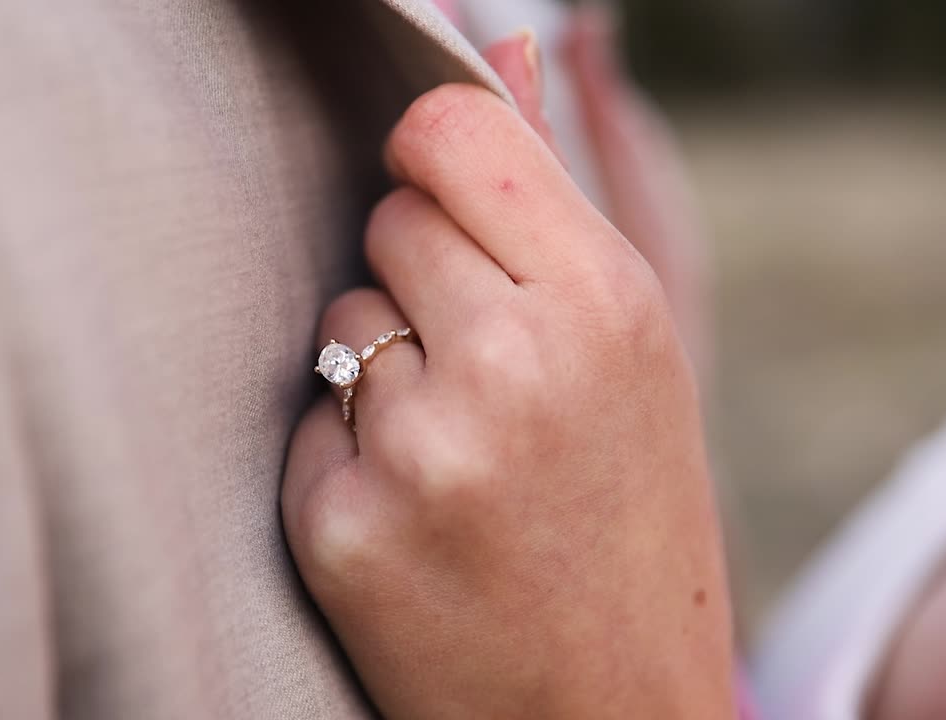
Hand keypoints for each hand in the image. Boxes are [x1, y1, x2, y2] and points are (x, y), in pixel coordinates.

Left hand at [282, 50, 732, 719]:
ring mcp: (424, 450)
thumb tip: (503, 39)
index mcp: (604, 305)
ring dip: (382, 367)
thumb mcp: (635, 358)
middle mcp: (515, 365)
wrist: (610, 715)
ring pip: (340, 318)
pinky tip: (418, 518)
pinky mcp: (345, 527)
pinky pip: (311, 422)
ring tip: (461, 455)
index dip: (433, 157)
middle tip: (482, 368)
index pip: (450, 131)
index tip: (444, 196)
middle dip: (420, 274)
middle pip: (387, 218)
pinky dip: (350, 456)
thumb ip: (556, 196)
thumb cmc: (630, 525)